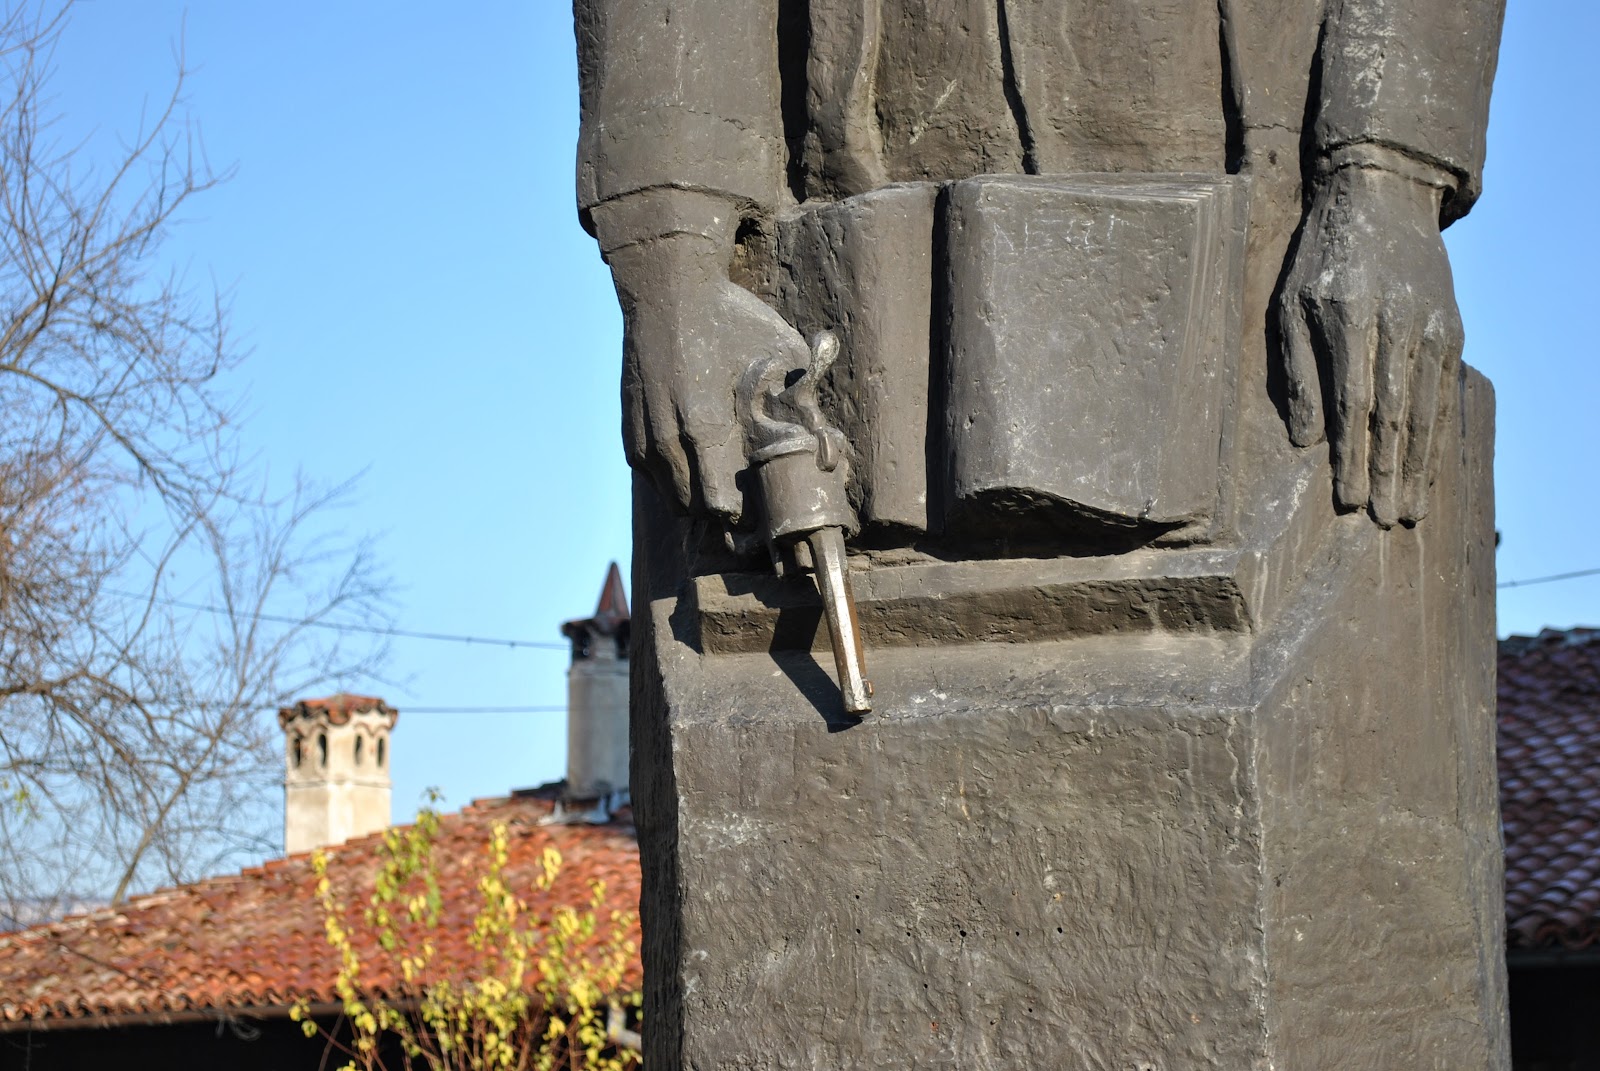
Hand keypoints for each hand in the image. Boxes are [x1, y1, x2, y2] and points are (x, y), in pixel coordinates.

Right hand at [612, 248, 811, 522]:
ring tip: (726, 482)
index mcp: (704, 425)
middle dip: (725, 511)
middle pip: (697, 510)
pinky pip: (655, 479)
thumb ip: (800, 405)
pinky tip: (700, 461)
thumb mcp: (778, 355)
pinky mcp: (630, 434)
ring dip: (700, 498)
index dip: (748, 513)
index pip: (721, 506)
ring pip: (673, 500)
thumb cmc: (732, 319)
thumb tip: (826, 447)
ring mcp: (644, 437)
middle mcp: (667, 438)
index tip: (765, 502)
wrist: (668, 289)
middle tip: (751, 498)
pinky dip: (677, 479)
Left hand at [1279, 159, 1463, 526]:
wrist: (1383, 196)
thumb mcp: (1290, 304)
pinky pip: (1444, 392)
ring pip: (1426, 410)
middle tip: (1384, 520)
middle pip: (1395, 416)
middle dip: (1389, 473)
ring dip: (1418, 465)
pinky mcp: (1450, 330)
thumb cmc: (1320, 256)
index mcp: (1350, 319)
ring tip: (1408, 509)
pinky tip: (1429, 467)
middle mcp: (1397, 326)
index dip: (1352, 455)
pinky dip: (1437, 435)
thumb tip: (1303, 439)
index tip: (1347, 498)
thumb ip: (1296, 370)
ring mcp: (1431, 328)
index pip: (1353, 404)